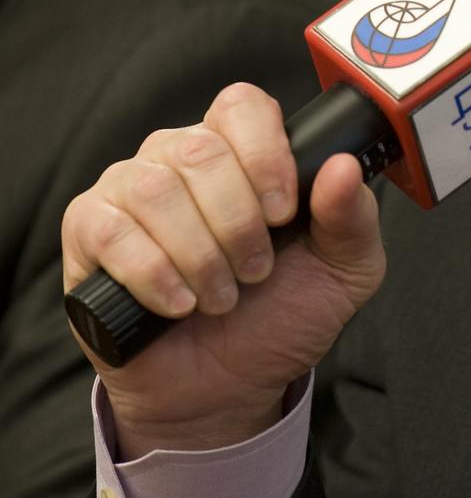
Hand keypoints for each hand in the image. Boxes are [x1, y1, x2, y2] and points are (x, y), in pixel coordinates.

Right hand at [61, 82, 384, 457]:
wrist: (225, 390)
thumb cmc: (282, 315)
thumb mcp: (344, 270)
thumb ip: (352, 215)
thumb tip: (344, 165)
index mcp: (242, 149)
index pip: (242, 106)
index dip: (265, 154)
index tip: (284, 213)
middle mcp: (181, 154)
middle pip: (201, 149)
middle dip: (237, 223)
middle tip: (256, 272)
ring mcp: (130, 187)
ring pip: (156, 189)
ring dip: (199, 254)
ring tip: (221, 298)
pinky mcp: (90, 231)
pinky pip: (112, 230)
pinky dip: (154, 274)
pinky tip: (180, 304)